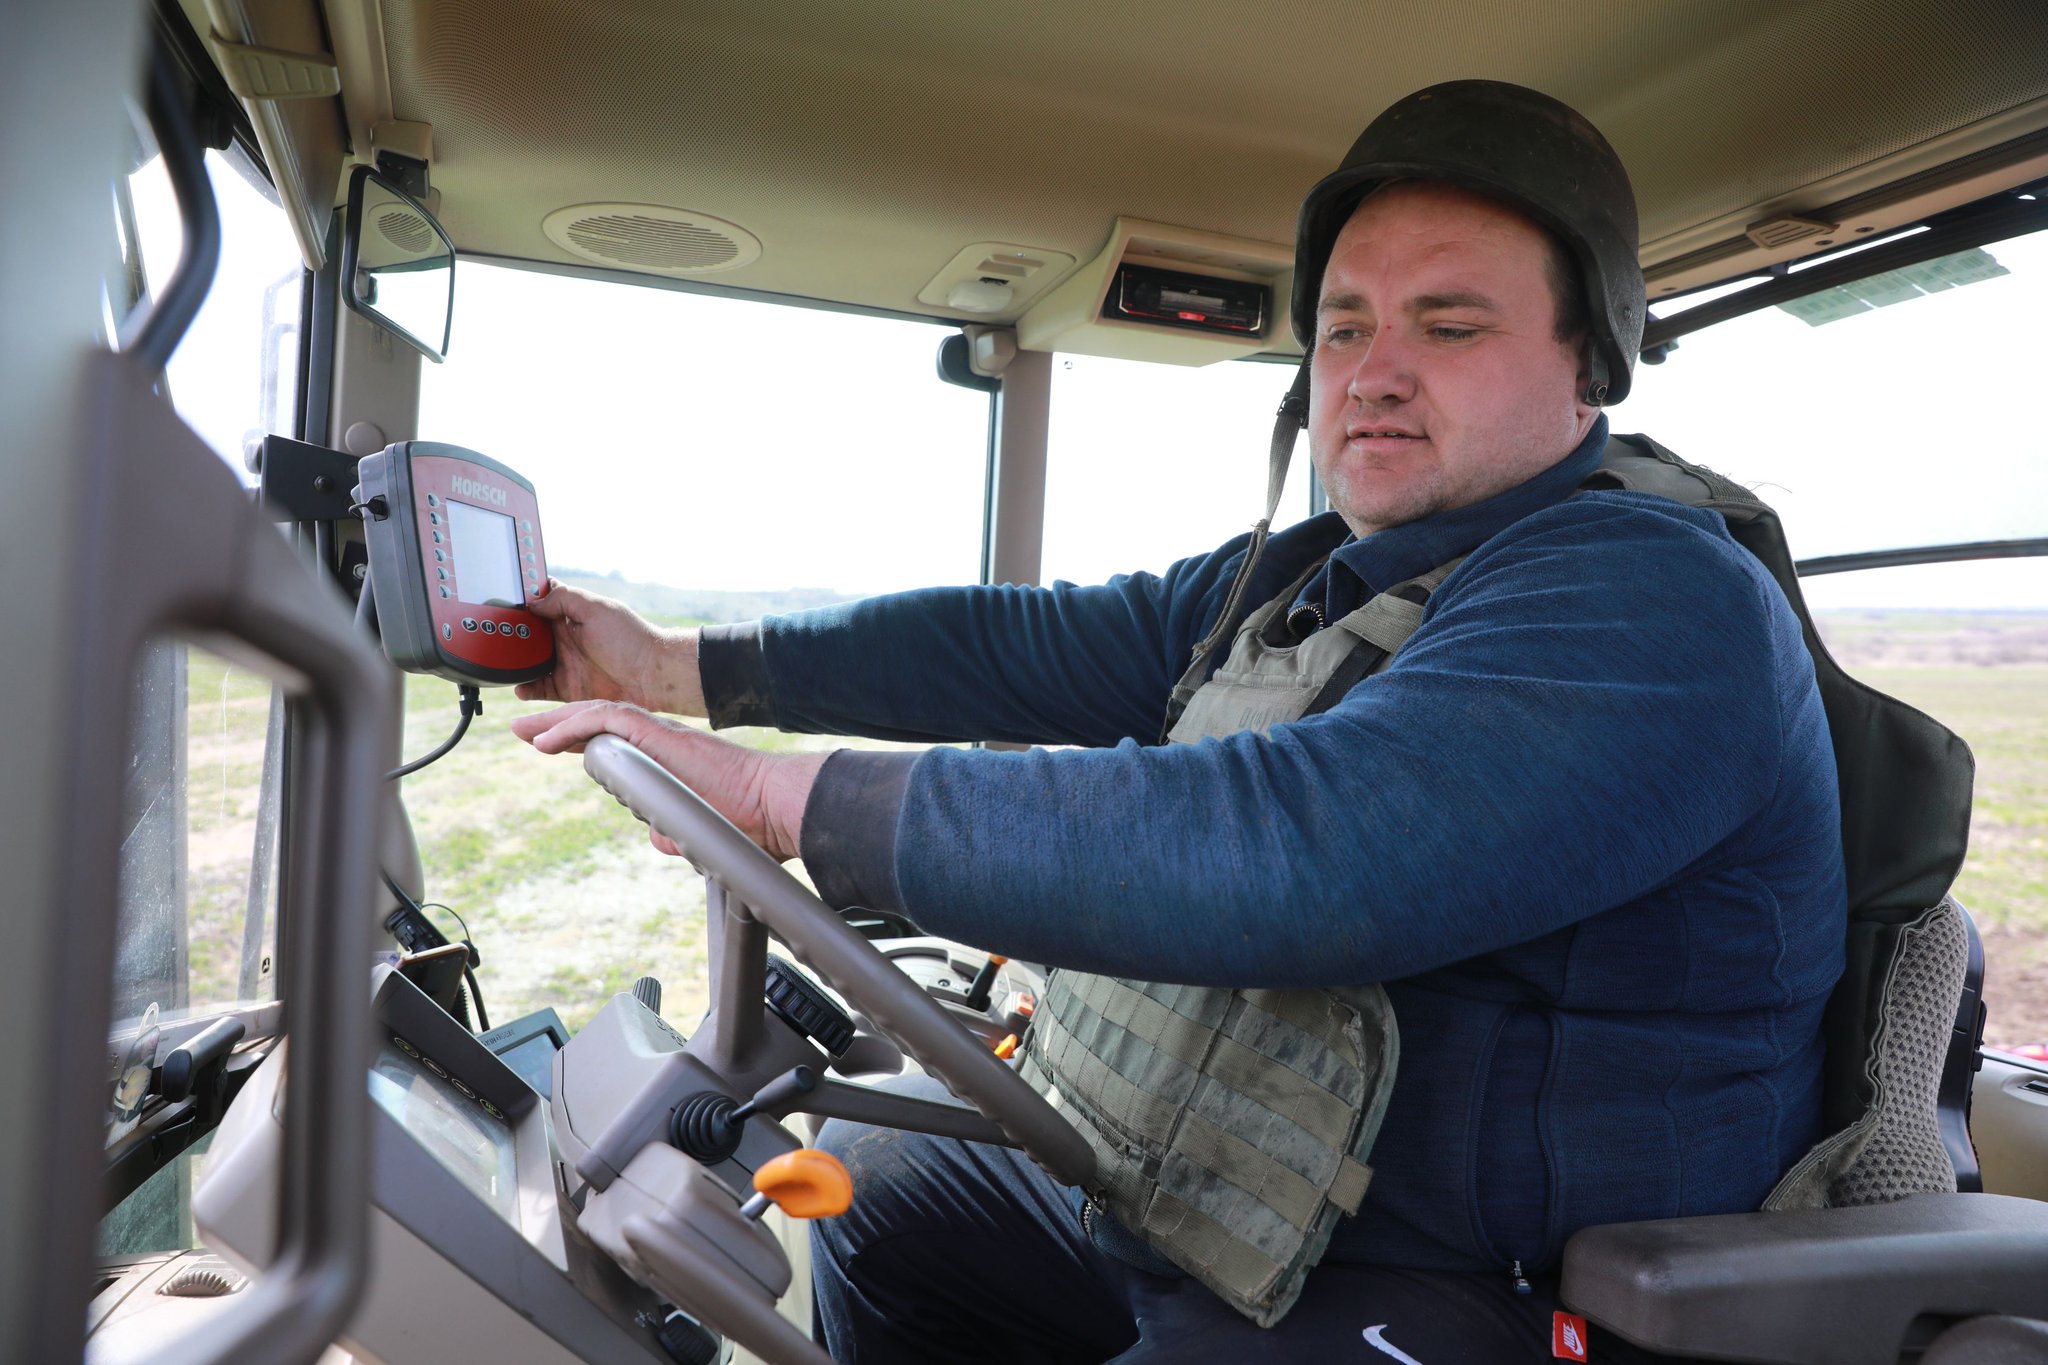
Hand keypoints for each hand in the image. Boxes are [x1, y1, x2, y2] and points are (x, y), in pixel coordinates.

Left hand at [511, 701, 828, 860]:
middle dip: (559, 725)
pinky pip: (607, 720)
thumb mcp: (699, 832)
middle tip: (526, 729)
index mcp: (672, 761)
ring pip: (598, 715)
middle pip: (600, 724)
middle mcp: (663, 743)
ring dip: (556, 721)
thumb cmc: (752, 824)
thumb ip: (674, 830)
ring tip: (524, 727)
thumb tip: (657, 835)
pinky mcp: (659, 735)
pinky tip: (547, 740)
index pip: (618, 745)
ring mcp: (661, 736)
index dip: (583, 742)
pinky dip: (573, 726)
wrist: (775, 807)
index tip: (555, 746)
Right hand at [514, 579, 703, 714]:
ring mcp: (563, 664)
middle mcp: (563, 639)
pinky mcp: (566, 688)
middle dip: (509, 634)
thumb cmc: (630, 638)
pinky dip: (525, 688)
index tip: (497, 600)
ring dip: (513, 662)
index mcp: (569, 615)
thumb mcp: (597, 608)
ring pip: (528, 662)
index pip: (538, 603)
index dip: (519, 601)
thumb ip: (564, 600)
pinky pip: (538, 689)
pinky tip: (518, 686)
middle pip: (527, 635)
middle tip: (491, 635)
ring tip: (498, 661)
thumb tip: (533, 601)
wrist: (652, 676)